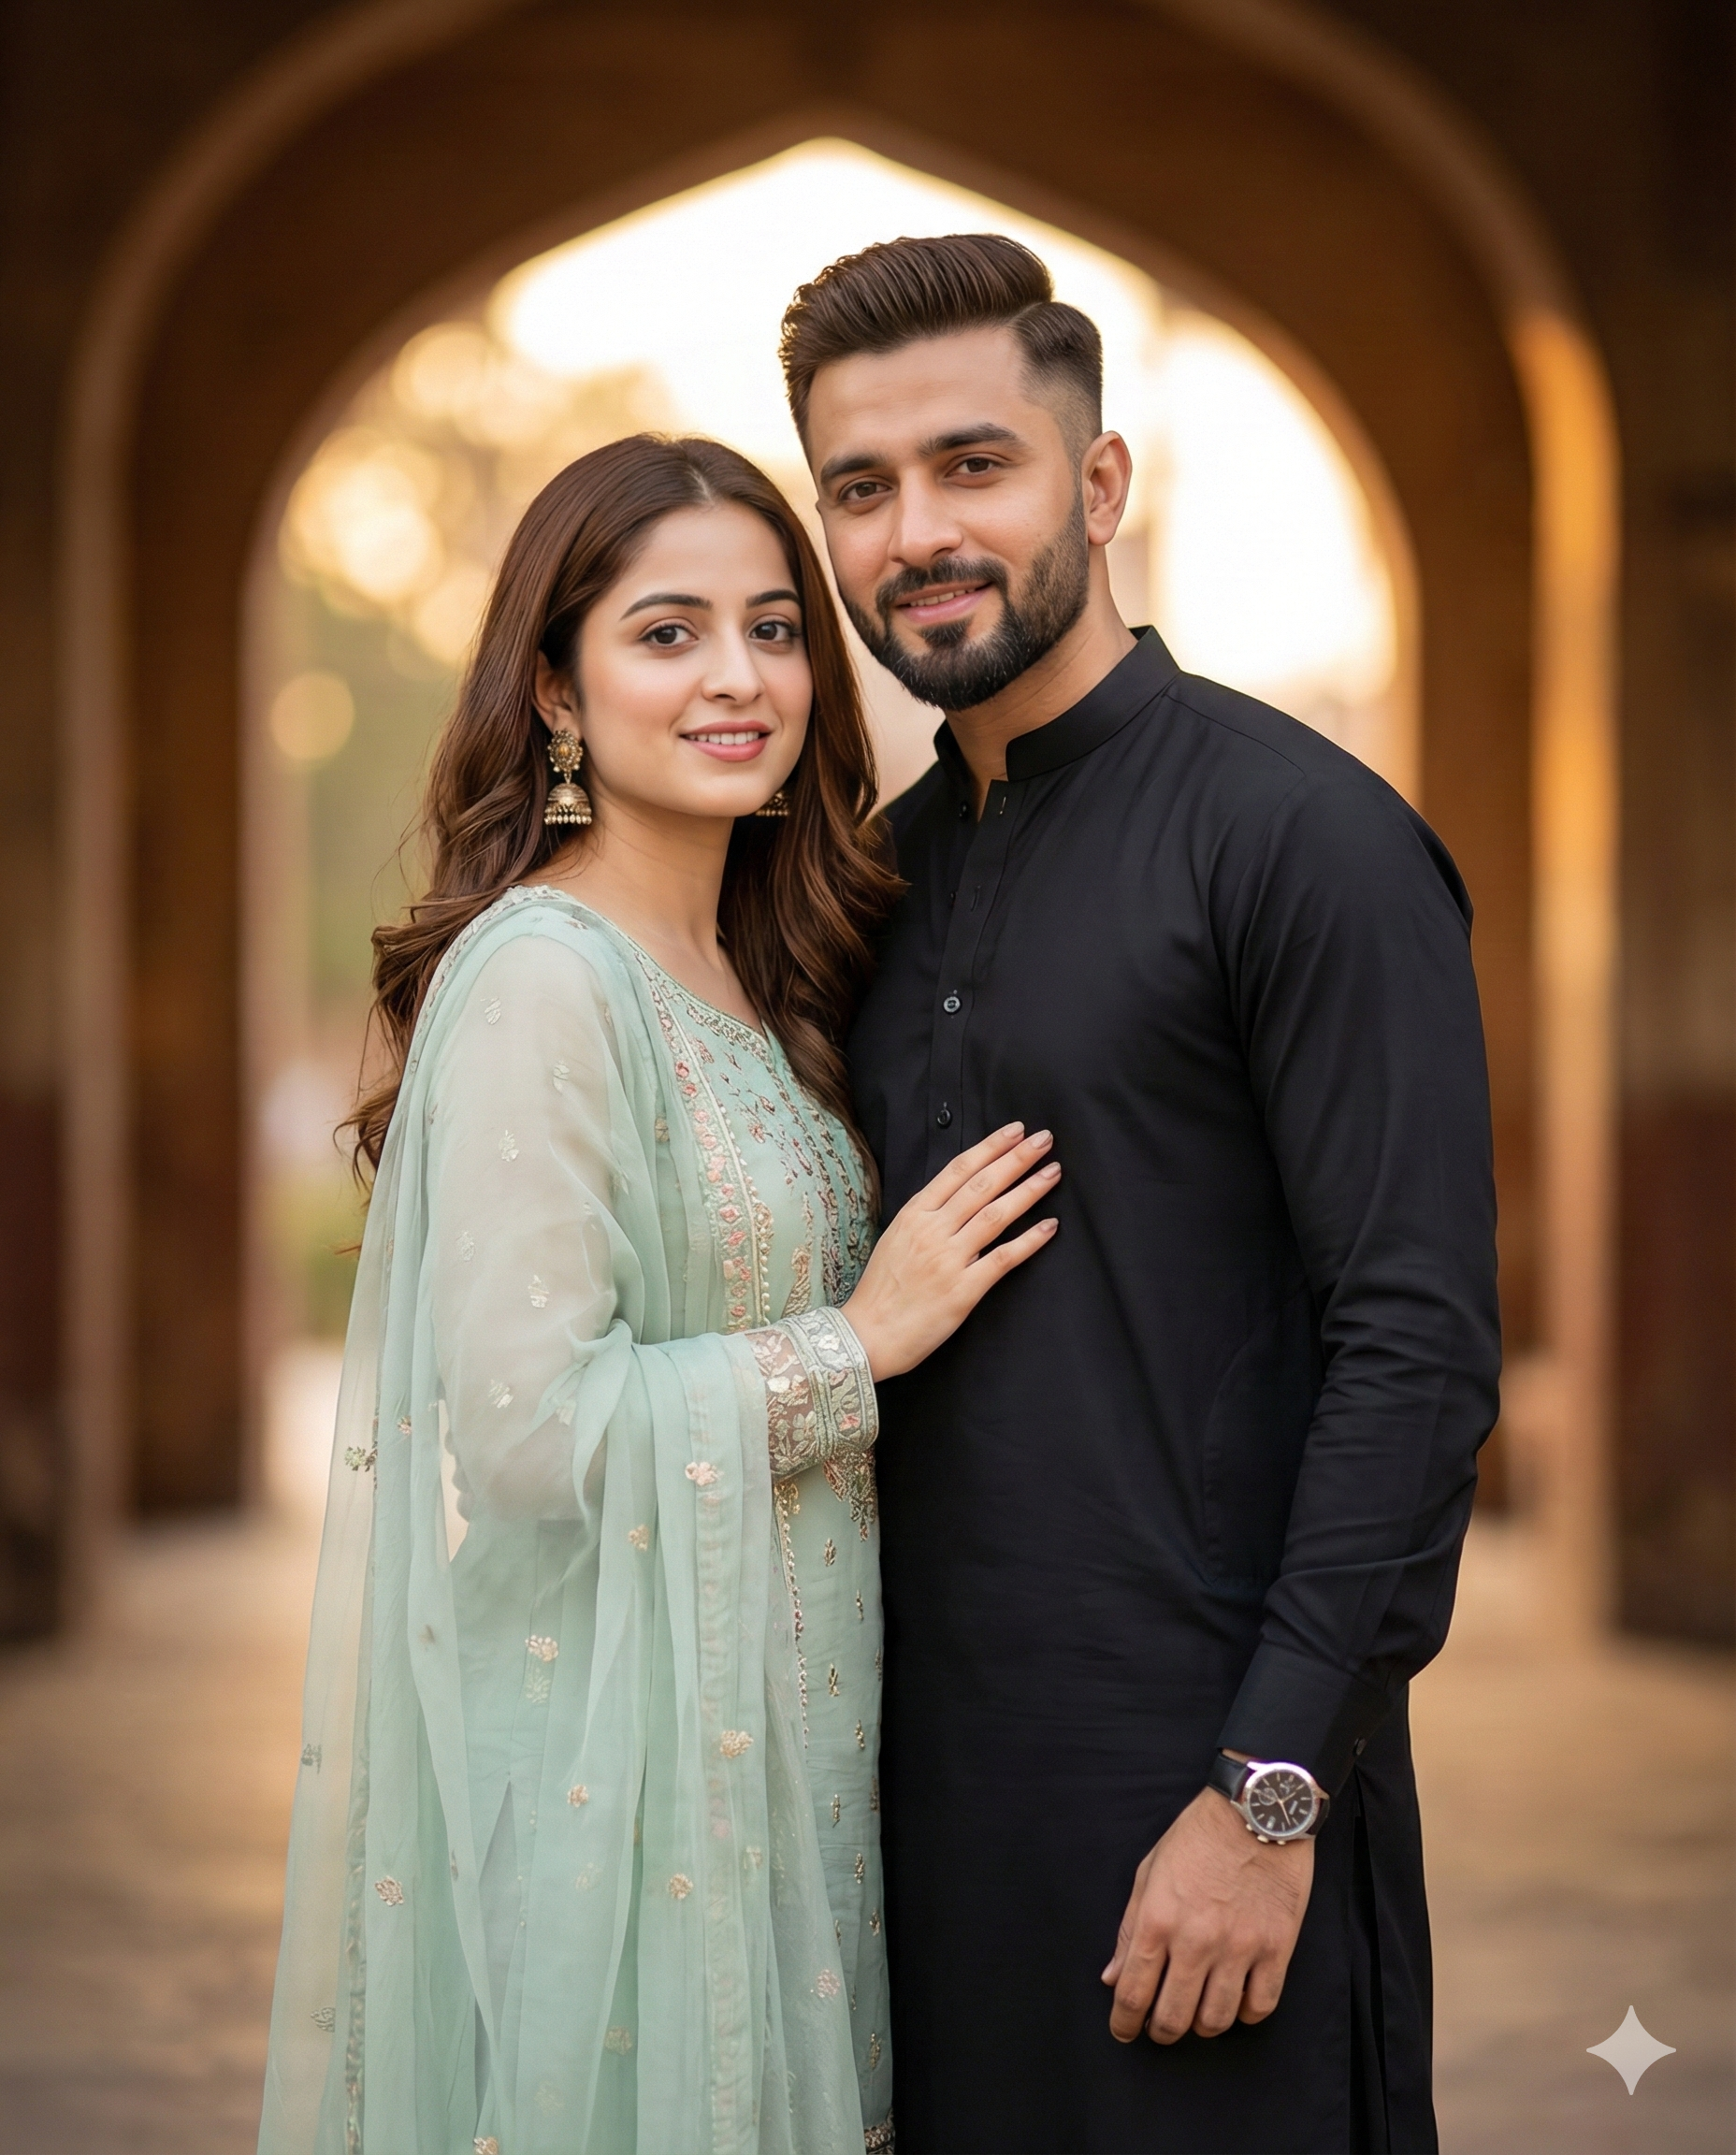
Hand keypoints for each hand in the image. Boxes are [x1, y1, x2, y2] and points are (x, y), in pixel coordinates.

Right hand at [842, 1123, 1058, 1380]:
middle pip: (982, 1185)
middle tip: (1044, 1140)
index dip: (990, 1147)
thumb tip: (959, 1194)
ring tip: (1052, 1172)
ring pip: (996, 1214)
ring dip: (1028, 1190)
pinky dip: (1029, 1241)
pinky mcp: (963, 1290)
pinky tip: (1050, 1226)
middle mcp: (932, 1230)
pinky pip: (1002, 1258)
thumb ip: (926, 1215)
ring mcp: (948, 1259)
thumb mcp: (896, 1238)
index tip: (1015, 1131)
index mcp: (914, 1214)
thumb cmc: (881, 1289)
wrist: (866, 1334)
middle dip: (1016, 1158)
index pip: (958, 1170)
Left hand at [1101, 1786, 1313, 2043]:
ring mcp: (1238, 1947)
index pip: (1132, 1993)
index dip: (1124, 2022)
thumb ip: (1129, 1928)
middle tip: (1160, 2029)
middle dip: (1160, 2032)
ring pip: (1215, 2020)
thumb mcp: (1149, 1871)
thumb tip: (1112, 1977)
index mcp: (1157, 1920)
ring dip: (1201, 2026)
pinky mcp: (1275, 1948)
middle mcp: (1195, 1941)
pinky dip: (1244, 2014)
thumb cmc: (1197, 1836)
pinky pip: (1259, 2006)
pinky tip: (1236, 2000)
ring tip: (1197, 2014)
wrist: (1256, 1810)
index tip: (1123, 2031)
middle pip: (1172, 2018)